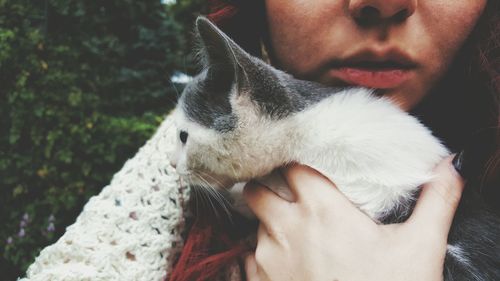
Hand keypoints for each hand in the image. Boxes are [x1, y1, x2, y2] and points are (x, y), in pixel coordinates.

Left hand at [243, 155, 463, 280]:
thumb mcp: (420, 248)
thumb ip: (435, 202)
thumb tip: (449, 166)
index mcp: (321, 210)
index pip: (292, 167)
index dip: (296, 165)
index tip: (305, 170)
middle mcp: (286, 229)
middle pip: (258, 190)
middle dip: (270, 188)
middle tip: (289, 196)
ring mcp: (268, 258)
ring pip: (255, 224)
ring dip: (269, 224)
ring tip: (294, 234)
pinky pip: (249, 257)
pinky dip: (263, 255)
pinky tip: (287, 263)